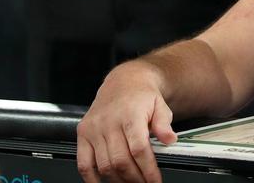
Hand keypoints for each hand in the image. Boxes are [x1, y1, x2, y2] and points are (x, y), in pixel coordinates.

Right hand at [76, 62, 177, 182]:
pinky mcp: (83, 133)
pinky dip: (92, 179)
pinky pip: (83, 163)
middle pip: (121, 161)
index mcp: (130, 114)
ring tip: (131, 182)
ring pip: (104, 165)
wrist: (124, 81)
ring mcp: (94, 129)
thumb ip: (164, 124)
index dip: (148, 170)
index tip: (155, 181)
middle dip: (135, 178)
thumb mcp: (160, 105)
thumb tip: (170, 139)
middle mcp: (109, 122)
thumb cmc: (142, 95)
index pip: (139, 149)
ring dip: (118, 180)